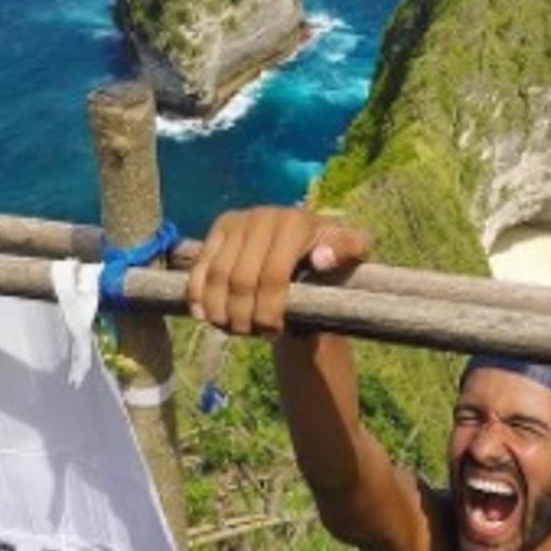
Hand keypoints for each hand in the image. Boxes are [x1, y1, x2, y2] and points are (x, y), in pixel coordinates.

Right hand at [185, 207, 372, 335]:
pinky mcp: (218, 229)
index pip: (273, 276)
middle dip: (243, 316)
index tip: (274, 332)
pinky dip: (197, 295)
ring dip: (220, 310)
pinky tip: (204, 316)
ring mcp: (237, 221)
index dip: (269, 311)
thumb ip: (349, 252)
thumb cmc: (333, 256)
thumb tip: (321, 259)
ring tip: (232, 329)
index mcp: (294, 223)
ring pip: (216, 275)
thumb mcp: (353, 254)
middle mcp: (263, 215)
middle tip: (251, 335)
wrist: (308, 245)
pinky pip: (200, 266)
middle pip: (241, 279)